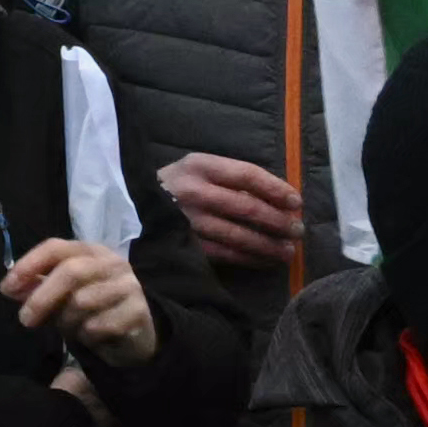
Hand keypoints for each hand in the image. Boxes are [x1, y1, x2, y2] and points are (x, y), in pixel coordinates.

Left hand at [2, 234, 160, 368]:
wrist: (137, 333)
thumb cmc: (93, 308)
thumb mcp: (62, 295)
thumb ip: (37, 287)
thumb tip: (10, 288)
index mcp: (90, 251)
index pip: (56, 248)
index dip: (28, 265)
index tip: (7, 287)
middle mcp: (112, 263)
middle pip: (71, 271)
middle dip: (42, 297)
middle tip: (25, 319)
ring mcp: (128, 285)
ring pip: (83, 301)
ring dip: (66, 320)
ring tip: (69, 327)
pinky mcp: (138, 312)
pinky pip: (98, 325)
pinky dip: (86, 335)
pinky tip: (90, 336)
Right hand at [155, 150, 303, 279]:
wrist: (130, 207)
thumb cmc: (174, 186)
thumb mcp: (197, 169)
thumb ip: (230, 179)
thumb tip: (277, 198)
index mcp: (200, 166)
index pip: (247, 175)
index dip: (276, 189)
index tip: (296, 202)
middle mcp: (194, 191)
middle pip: (247, 207)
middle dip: (278, 221)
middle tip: (297, 230)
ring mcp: (188, 221)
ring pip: (238, 234)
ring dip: (268, 244)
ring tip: (287, 251)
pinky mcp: (185, 244)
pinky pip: (225, 253)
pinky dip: (249, 258)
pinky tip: (265, 260)